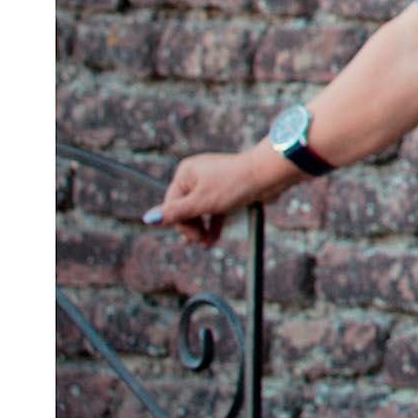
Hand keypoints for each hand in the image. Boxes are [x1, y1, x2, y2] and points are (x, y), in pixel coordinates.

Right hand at [147, 146, 291, 246]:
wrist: (270, 176)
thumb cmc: (234, 184)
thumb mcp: (201, 202)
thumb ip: (175, 213)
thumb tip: (148, 219)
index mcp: (186, 172)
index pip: (171, 204)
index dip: (179, 224)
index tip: (191, 238)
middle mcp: (197, 175)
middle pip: (185, 208)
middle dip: (191, 227)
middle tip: (199, 241)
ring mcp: (213, 183)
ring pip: (201, 211)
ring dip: (201, 228)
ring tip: (205, 244)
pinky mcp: (228, 191)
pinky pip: (215, 210)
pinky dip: (213, 223)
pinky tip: (212, 239)